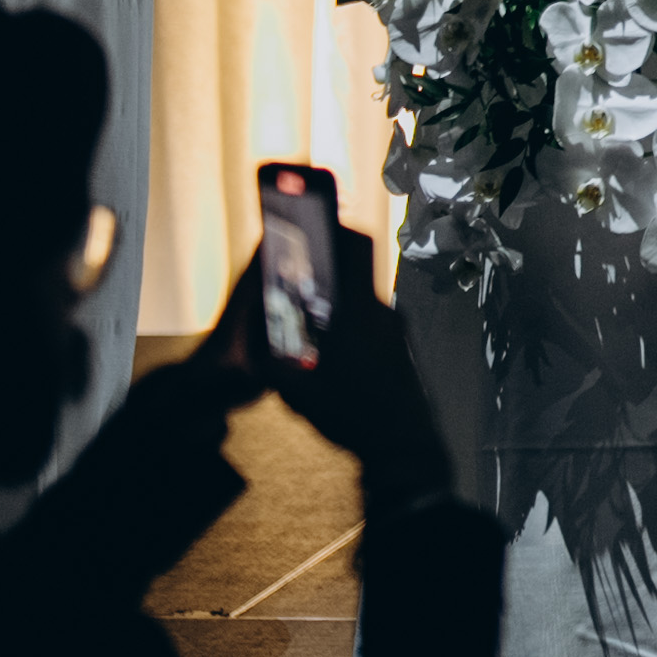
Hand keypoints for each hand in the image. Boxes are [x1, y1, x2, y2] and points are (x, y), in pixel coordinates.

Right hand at [288, 221, 458, 511]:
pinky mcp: (402, 347)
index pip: (353, 246)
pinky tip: (331, 344)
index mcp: (360, 310)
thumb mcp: (295, 390)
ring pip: (362, 297)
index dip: (333, 222)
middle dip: (327, 261)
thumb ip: (269, 359)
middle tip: (299, 264)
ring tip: (308, 312)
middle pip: (356, 268)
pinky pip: (373, 320)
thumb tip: (252, 334)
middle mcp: (384, 311)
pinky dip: (350, 320)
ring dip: (336, 296)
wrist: (404, 447)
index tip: (313, 209)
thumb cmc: (351, 416)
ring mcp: (398, 329)